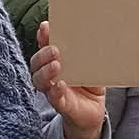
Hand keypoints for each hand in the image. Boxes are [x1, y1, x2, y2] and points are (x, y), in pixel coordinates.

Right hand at [31, 21, 106, 138]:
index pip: (44, 46)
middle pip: (36, 62)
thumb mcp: (93, 66)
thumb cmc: (91, 84)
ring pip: (39, 80)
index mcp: (56, 61)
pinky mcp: (61, 104)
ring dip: (45, 71)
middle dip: (43, 54)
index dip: (43, 37)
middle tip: (55, 49)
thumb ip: (92, 53)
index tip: (45, 26)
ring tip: (56, 65)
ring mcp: (53, 89)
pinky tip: (60, 84)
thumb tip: (101, 34)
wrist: (93, 111)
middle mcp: (50, 75)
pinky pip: (54, 98)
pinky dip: (55, 91)